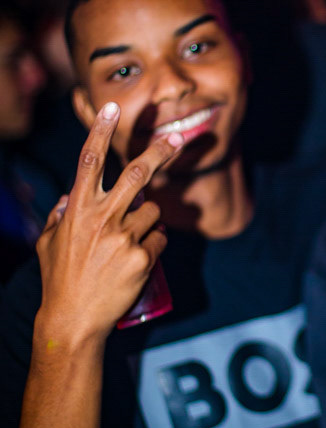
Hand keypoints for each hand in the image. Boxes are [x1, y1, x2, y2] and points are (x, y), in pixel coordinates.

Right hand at [36, 101, 182, 342]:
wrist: (74, 320)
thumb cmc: (59, 280)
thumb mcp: (48, 244)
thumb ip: (58, 217)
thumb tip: (66, 200)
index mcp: (77, 209)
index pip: (89, 161)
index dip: (100, 131)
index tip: (112, 108)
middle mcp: (102, 218)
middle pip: (137, 174)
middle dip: (159, 153)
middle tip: (176, 140)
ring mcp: (124, 238)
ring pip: (153, 211)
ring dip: (149, 220)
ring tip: (129, 243)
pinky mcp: (143, 258)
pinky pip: (160, 239)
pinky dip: (155, 244)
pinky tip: (139, 259)